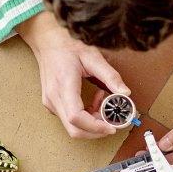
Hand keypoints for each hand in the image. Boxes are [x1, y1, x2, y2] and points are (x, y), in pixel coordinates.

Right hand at [18, 12, 128, 138]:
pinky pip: (70, 120)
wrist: (48, 41)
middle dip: (96, 130)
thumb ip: (110, 76)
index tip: (111, 127)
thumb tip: (125, 93)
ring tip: (103, 102)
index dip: (95, 127)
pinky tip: (95, 101)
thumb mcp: (93, 57)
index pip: (76, 118)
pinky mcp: (53, 104)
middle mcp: (54, 98)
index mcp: (63, 86)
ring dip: (92, 123)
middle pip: (74, 129)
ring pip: (73, 127)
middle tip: (113, 120)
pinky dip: (86, 117)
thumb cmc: (68, 46)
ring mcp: (51, 103)